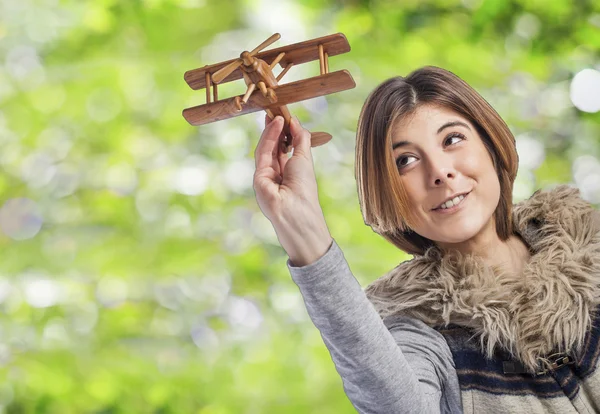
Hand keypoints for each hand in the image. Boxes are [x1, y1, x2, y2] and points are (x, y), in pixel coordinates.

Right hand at [253, 116, 332, 265]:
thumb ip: (300, 139)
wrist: (299, 213)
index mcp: (288, 172)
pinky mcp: (258, 178)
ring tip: (278, 114)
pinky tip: (277, 124)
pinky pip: (262, 153)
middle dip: (274, 127)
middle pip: (272, 146)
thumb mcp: (305, 158)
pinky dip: (269, 137)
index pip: (282, 147)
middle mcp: (275, 174)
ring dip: (272, 129)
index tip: (283, 114)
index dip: (283, 131)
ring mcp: (265, 176)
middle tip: (275, 108)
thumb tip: (294, 121)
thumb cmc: (305, 190)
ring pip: (266, 148)